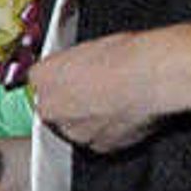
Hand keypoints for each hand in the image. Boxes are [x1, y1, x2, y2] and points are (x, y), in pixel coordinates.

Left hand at [27, 29, 179, 154]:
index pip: (40, 81)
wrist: (150, 78)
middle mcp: (50, 108)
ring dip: (91, 119)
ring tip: (116, 101)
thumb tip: (77, 64)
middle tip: (98, 90)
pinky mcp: (99, 146)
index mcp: (42, 76)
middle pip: (55, 108)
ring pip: (77, 127)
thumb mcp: (88, 44)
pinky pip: (100, 140)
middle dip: (72, 103)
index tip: (75, 77)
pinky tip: (127, 112)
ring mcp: (74, 131)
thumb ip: (71, 61)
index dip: (61, 79)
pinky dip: (111, 131)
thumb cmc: (124, 56)